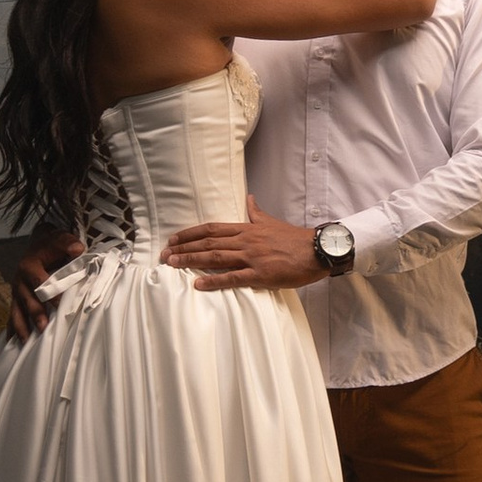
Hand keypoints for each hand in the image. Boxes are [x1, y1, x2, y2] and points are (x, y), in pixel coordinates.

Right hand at [7, 221, 82, 339]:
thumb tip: (78, 248)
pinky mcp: (16, 300)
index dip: (50, 293)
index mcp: (29, 266)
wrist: (37, 245)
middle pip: (27, 299)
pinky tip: (12, 342)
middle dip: (34, 314)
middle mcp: (20, 280)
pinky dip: (12, 329)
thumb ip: (67, 243)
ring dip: (21, 326)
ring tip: (26, 341)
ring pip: (16, 310)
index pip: (40, 281)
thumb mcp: (58, 240)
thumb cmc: (50, 246)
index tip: (60, 306)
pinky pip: (12, 315)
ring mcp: (16, 292)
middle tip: (43, 328)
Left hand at [161, 197, 323, 292]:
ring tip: (173, 264)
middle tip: (164, 254)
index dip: (190, 233)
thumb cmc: (294, 238)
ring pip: (216, 257)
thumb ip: (256, 212)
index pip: (212, 228)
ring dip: (192, 260)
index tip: (174, 239)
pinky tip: (198, 283)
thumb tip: (249, 198)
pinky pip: (233, 277)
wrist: (316, 250)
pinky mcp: (261, 274)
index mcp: (247, 228)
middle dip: (184, 248)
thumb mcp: (271, 222)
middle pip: (208, 242)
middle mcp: (246, 240)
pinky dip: (214, 280)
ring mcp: (252, 257)